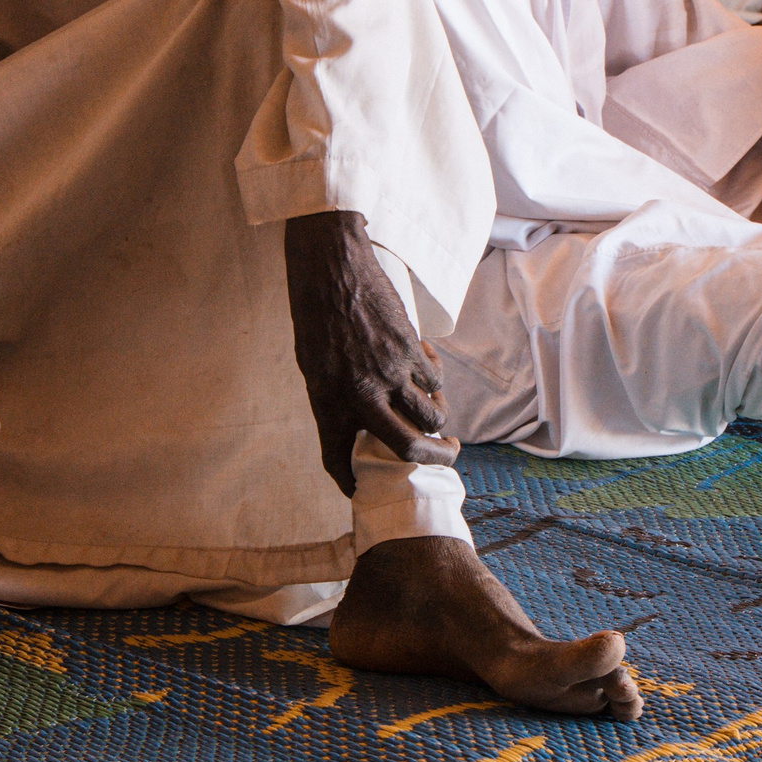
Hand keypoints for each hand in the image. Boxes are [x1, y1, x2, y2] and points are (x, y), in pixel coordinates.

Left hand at [285, 209, 446, 495]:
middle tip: (446, 456)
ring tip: (438, 411)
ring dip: (440, 417)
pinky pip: (434, 378)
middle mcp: (360, 394)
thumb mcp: (315, 364)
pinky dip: (435, 378)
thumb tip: (364, 421)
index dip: (349, 482)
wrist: (331, 269)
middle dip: (434, 458)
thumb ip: (338, 395)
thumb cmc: (316, 315)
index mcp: (327, 401)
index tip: (360, 492)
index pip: (336, 457)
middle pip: (408, 447)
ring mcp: (390, 372)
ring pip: (431, 414)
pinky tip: (428, 365)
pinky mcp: (411, 350)